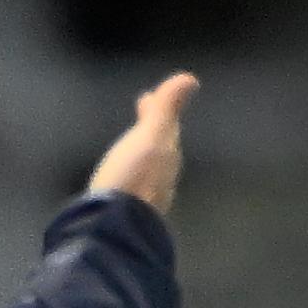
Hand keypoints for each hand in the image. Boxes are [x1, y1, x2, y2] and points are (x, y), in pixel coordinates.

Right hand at [88, 70, 198, 215]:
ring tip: (132, 144)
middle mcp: (161, 177)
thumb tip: (191, 79)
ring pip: (147, 167)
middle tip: (142, 114)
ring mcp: (145, 199)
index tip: (147, 96)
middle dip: (151, 130)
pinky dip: (130, 172)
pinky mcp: (127, 215)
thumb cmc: (133, 177)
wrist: (116, 228)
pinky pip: (133, 185)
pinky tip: (121, 178)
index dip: (157, 110)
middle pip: (159, 147)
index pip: (165, 126)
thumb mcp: (151, 136)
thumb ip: (167, 109)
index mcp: (166, 155)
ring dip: (141, 152)